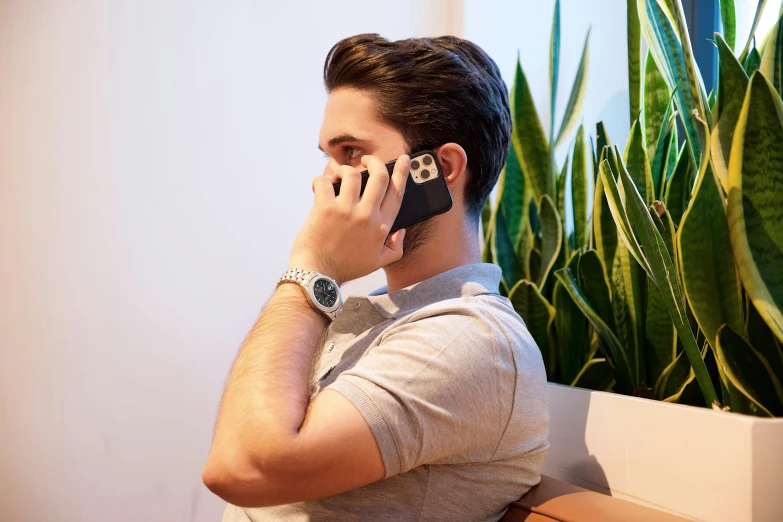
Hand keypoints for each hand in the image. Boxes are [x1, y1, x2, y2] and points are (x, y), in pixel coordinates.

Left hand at [287, 154, 410, 284]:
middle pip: (379, 175)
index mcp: (382, 227)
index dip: (402, 172)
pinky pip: (325, 181)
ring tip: (338, 176)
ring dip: (345, 170)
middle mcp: (367, 216)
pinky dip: (321, 179)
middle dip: (374, 161)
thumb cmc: (346, 268)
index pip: (397, 192)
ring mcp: (346, 210)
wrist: (318, 276)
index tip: (404, 159)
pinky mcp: (325, 208)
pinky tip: (320, 186)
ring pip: (352, 174)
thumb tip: (401, 230)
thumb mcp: (378, 262)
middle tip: (367, 160)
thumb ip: (396, 247)